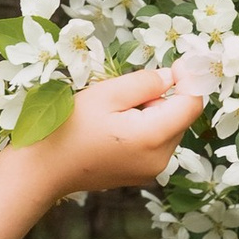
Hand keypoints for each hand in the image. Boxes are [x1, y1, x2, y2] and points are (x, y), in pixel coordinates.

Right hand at [46, 65, 206, 194]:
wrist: (45, 168)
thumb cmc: (69, 127)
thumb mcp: (107, 93)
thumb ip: (145, 82)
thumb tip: (171, 78)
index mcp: (153, 137)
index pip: (192, 104)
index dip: (190, 80)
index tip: (176, 64)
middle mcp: (160, 159)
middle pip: (181, 117)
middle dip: (163, 98)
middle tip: (126, 94)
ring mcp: (151, 171)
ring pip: (168, 129)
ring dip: (153, 113)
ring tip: (116, 114)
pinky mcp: (142, 174)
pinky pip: (156, 143)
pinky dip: (145, 129)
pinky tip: (115, 129)